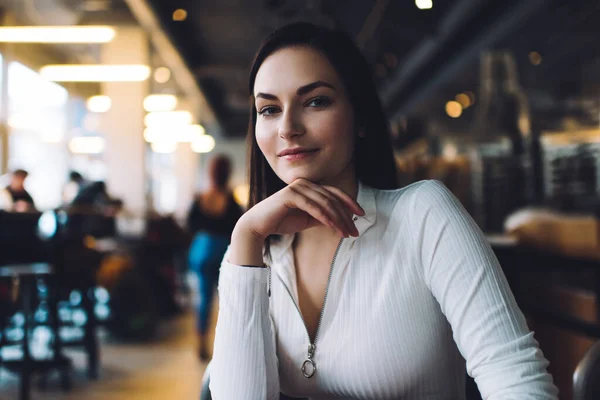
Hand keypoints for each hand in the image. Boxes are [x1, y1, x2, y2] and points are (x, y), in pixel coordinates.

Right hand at [239, 178, 363, 239]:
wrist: (258, 225)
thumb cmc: (282, 221)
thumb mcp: (307, 219)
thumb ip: (323, 216)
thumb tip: (342, 220)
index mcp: (309, 186)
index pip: (334, 193)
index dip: (349, 203)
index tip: (361, 215)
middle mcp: (304, 183)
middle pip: (332, 198)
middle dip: (346, 216)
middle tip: (355, 231)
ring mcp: (297, 187)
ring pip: (325, 203)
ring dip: (338, 219)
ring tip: (347, 233)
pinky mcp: (291, 195)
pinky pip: (313, 207)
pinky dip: (326, 217)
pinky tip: (334, 227)